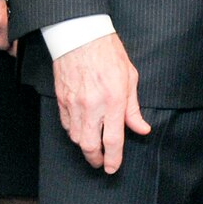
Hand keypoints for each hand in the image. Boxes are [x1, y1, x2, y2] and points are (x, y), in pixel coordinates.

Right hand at [51, 32, 150, 172]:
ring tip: (93, 149)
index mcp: (113, 100)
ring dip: (85, 147)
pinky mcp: (61, 99)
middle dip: (96, 159)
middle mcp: (92, 106)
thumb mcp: (130, 78)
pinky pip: (66, 125)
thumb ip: (133, 108)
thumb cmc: (108, 53)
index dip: (113, 158)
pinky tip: (81, 131)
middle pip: (90, 145)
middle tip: (101, 163)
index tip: (112, 168)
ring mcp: (74, 104)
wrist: (79, 35)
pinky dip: (74, 132)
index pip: (113, 139)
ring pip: (76, 138)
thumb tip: (141, 129)